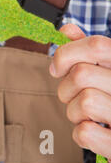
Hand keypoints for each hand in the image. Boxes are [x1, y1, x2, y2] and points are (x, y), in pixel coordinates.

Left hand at [50, 24, 110, 159]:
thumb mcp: (107, 71)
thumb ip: (90, 51)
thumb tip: (66, 29)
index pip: (97, 45)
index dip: (67, 54)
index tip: (56, 69)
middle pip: (81, 74)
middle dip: (66, 88)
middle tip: (73, 97)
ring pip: (84, 102)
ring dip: (74, 111)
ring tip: (87, 116)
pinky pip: (85, 132)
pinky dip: (81, 133)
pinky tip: (93, 131)